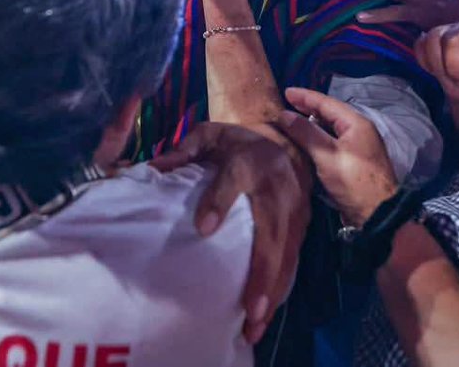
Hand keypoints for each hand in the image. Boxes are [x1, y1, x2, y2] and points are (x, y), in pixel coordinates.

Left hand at [150, 122, 309, 343]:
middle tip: (250, 309)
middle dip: (262, 273)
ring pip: (287, 253)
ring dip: (274, 290)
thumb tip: (155, 168)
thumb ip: (185, 150)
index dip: (219, 202)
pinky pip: (293, 259)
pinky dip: (281, 287)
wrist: (281, 140)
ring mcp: (295, 208)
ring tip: (256, 323)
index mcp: (250, 159)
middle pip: (271, 232)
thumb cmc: (235, 142)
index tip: (203, 229)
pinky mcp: (303, 224)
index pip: (233, 179)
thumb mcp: (209, 135)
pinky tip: (265, 313)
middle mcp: (277, 186)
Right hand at [275, 88, 397, 227]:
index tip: (285, 91)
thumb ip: (305, 132)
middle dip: (307, 109)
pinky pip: (331, 143)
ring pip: (330, 130)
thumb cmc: (353, 181)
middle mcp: (358, 131)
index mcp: (356, 123)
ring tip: (290, 123)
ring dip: (311, 125)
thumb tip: (284, 114)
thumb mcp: (327, 154)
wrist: (377, 215)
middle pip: (329, 114)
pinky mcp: (352, 163)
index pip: (327, 102)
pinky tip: (304, 144)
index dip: (305, 96)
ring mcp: (357, 148)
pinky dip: (316, 140)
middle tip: (285, 105)